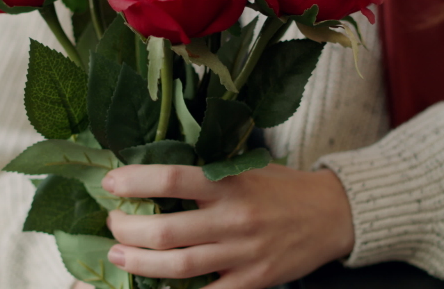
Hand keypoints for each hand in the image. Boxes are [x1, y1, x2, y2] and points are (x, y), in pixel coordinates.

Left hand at [101, 163, 353, 288]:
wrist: (332, 214)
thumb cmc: (283, 187)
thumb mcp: (248, 167)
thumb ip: (209, 171)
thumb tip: (156, 173)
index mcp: (230, 183)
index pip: (171, 178)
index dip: (135, 182)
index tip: (110, 183)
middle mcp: (234, 218)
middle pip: (166, 230)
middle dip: (128, 230)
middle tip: (113, 225)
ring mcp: (243, 253)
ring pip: (179, 266)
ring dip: (140, 263)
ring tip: (119, 256)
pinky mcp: (253, 280)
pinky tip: (154, 286)